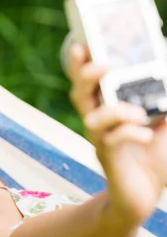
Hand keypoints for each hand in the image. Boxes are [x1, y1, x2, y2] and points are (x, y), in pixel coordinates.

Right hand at [67, 42, 166, 222]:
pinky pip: (111, 143)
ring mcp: (101, 142)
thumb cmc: (153, 155)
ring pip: (90, 120)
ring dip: (112, 111)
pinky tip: (146, 134)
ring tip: (137, 111)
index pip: (88, 80)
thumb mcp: (165, 121)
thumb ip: (163, 99)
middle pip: (78, 94)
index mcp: (107, 108)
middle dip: (85, 76)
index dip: (80, 62)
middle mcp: (98, 122)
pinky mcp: (109, 161)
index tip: (81, 42)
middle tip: (102, 64)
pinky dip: (129, 134)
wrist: (146, 195)